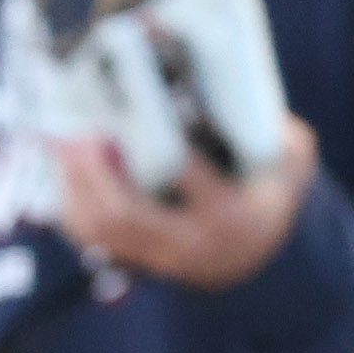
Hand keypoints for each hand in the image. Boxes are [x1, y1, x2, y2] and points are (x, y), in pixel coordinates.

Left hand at [51, 113, 318, 292]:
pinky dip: (71, 204)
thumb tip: (235, 92)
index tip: (140, 112)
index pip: (187, 177)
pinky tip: (63, 171)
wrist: (258, 254)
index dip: (158, 147)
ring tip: (63, 144)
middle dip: (95, 172)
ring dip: (74, 186)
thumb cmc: (271, 193)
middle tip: (81, 133)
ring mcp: (156, 256)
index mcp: (228, 214)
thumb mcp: (290, 160)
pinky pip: (90, 237)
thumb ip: (277, 131)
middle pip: (125, 212)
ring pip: (100, 228)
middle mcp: (186, 242)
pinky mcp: (134, 259)